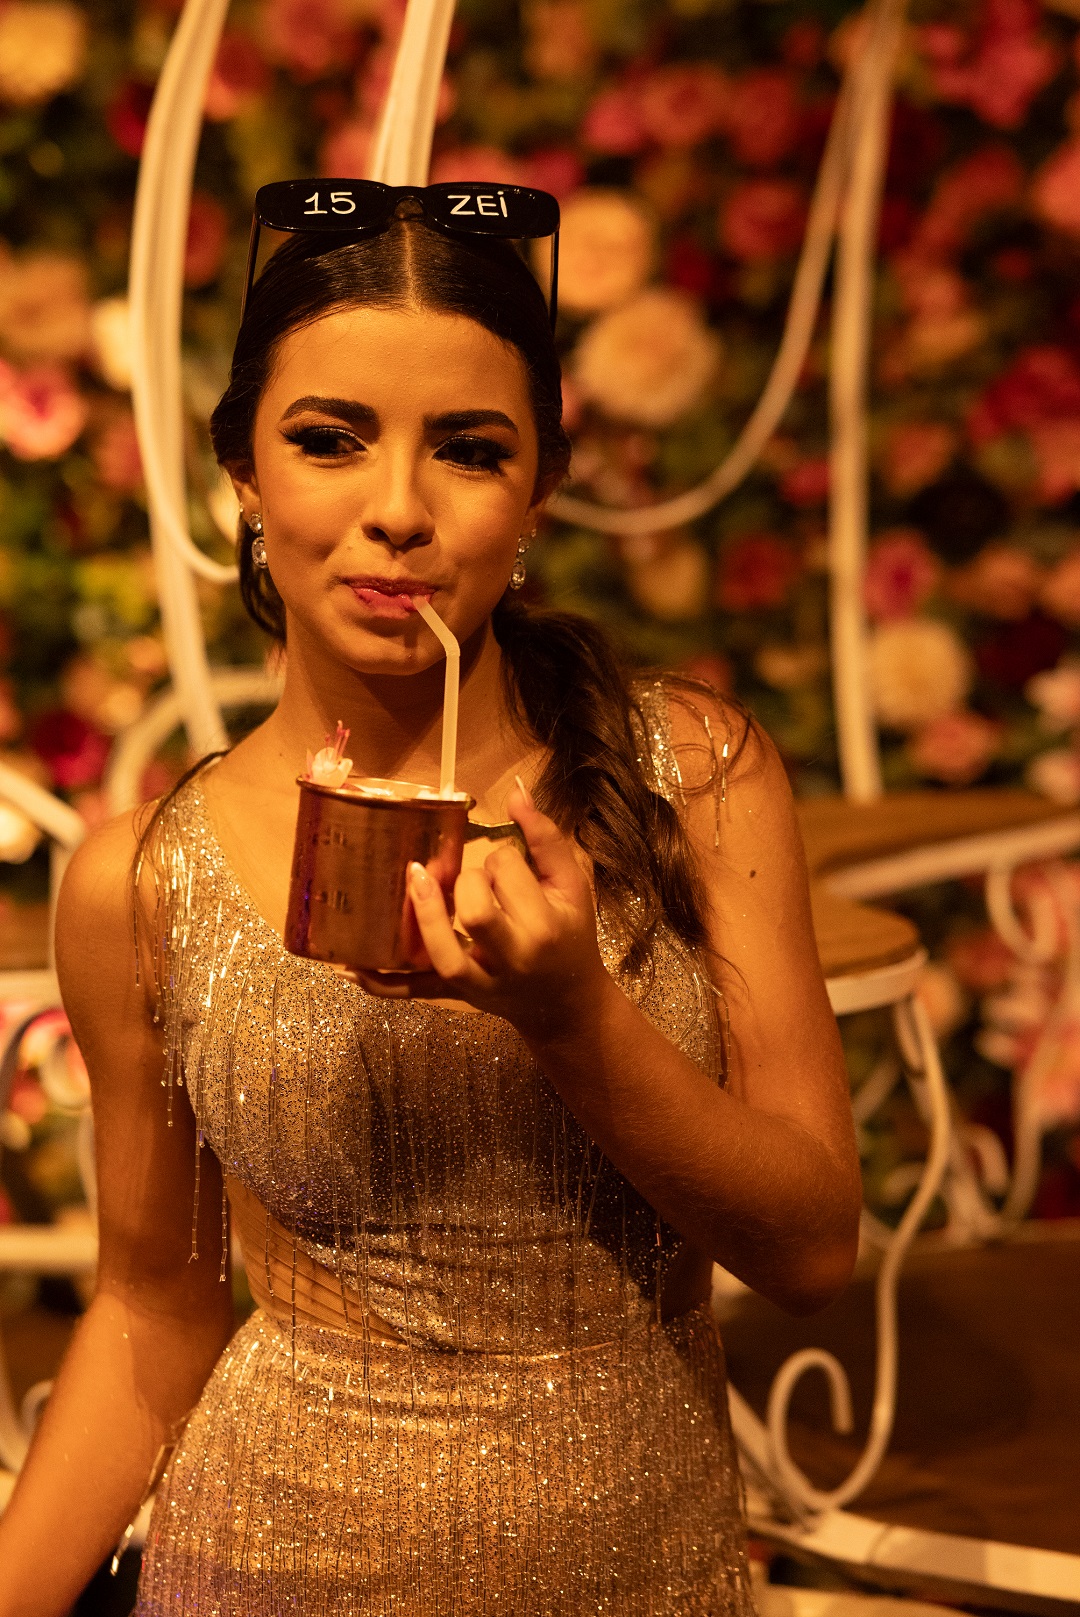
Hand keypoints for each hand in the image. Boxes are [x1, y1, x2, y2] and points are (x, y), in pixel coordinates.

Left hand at [352, 782, 608, 1039]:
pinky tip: (351, 967)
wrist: (567, 1002)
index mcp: (543, 925)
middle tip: (474, 882)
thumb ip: (545, 837)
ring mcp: (481, 983)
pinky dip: (382, 984)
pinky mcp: (456, 996)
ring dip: (425, 917)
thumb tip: (515, 791)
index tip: (507, 867)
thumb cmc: (571, 935)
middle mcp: (512, 958)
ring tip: (414, 879)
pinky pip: (415, 992)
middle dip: (468, 882)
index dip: (501, 859)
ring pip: (444, 956)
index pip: (507, 872)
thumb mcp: (572, 884)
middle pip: (476, 910)